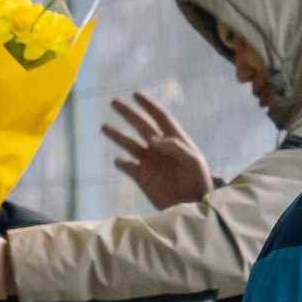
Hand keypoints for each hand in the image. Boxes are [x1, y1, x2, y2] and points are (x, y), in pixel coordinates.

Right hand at [105, 93, 215, 209]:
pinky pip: (128, 167)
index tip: (135, 94)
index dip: (149, 105)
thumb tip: (153, 139)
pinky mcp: (142, 178)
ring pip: (130, 144)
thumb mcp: (193, 162)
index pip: (160, 117)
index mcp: (175, 141)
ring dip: (117, 135)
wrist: (192, 208)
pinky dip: (121, 163)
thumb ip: (176, 147)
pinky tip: (118, 160)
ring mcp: (150, 163)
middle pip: (141, 126)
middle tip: (114, 101)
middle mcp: (160, 149)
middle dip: (128, 114)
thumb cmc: (198, 183)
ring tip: (104, 127)